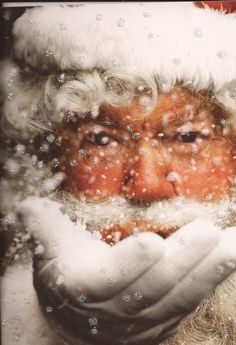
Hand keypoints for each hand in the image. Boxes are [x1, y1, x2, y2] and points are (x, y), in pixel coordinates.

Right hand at [17, 197, 235, 344]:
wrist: (77, 321)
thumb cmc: (64, 274)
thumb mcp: (50, 249)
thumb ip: (43, 225)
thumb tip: (28, 204)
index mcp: (83, 287)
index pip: (106, 279)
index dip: (129, 264)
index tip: (152, 241)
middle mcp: (115, 310)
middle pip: (153, 289)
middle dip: (183, 260)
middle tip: (209, 230)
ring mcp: (143, 321)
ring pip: (178, 298)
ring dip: (208, 271)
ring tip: (232, 243)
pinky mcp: (163, 322)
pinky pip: (190, 302)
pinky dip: (211, 279)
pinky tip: (229, 254)